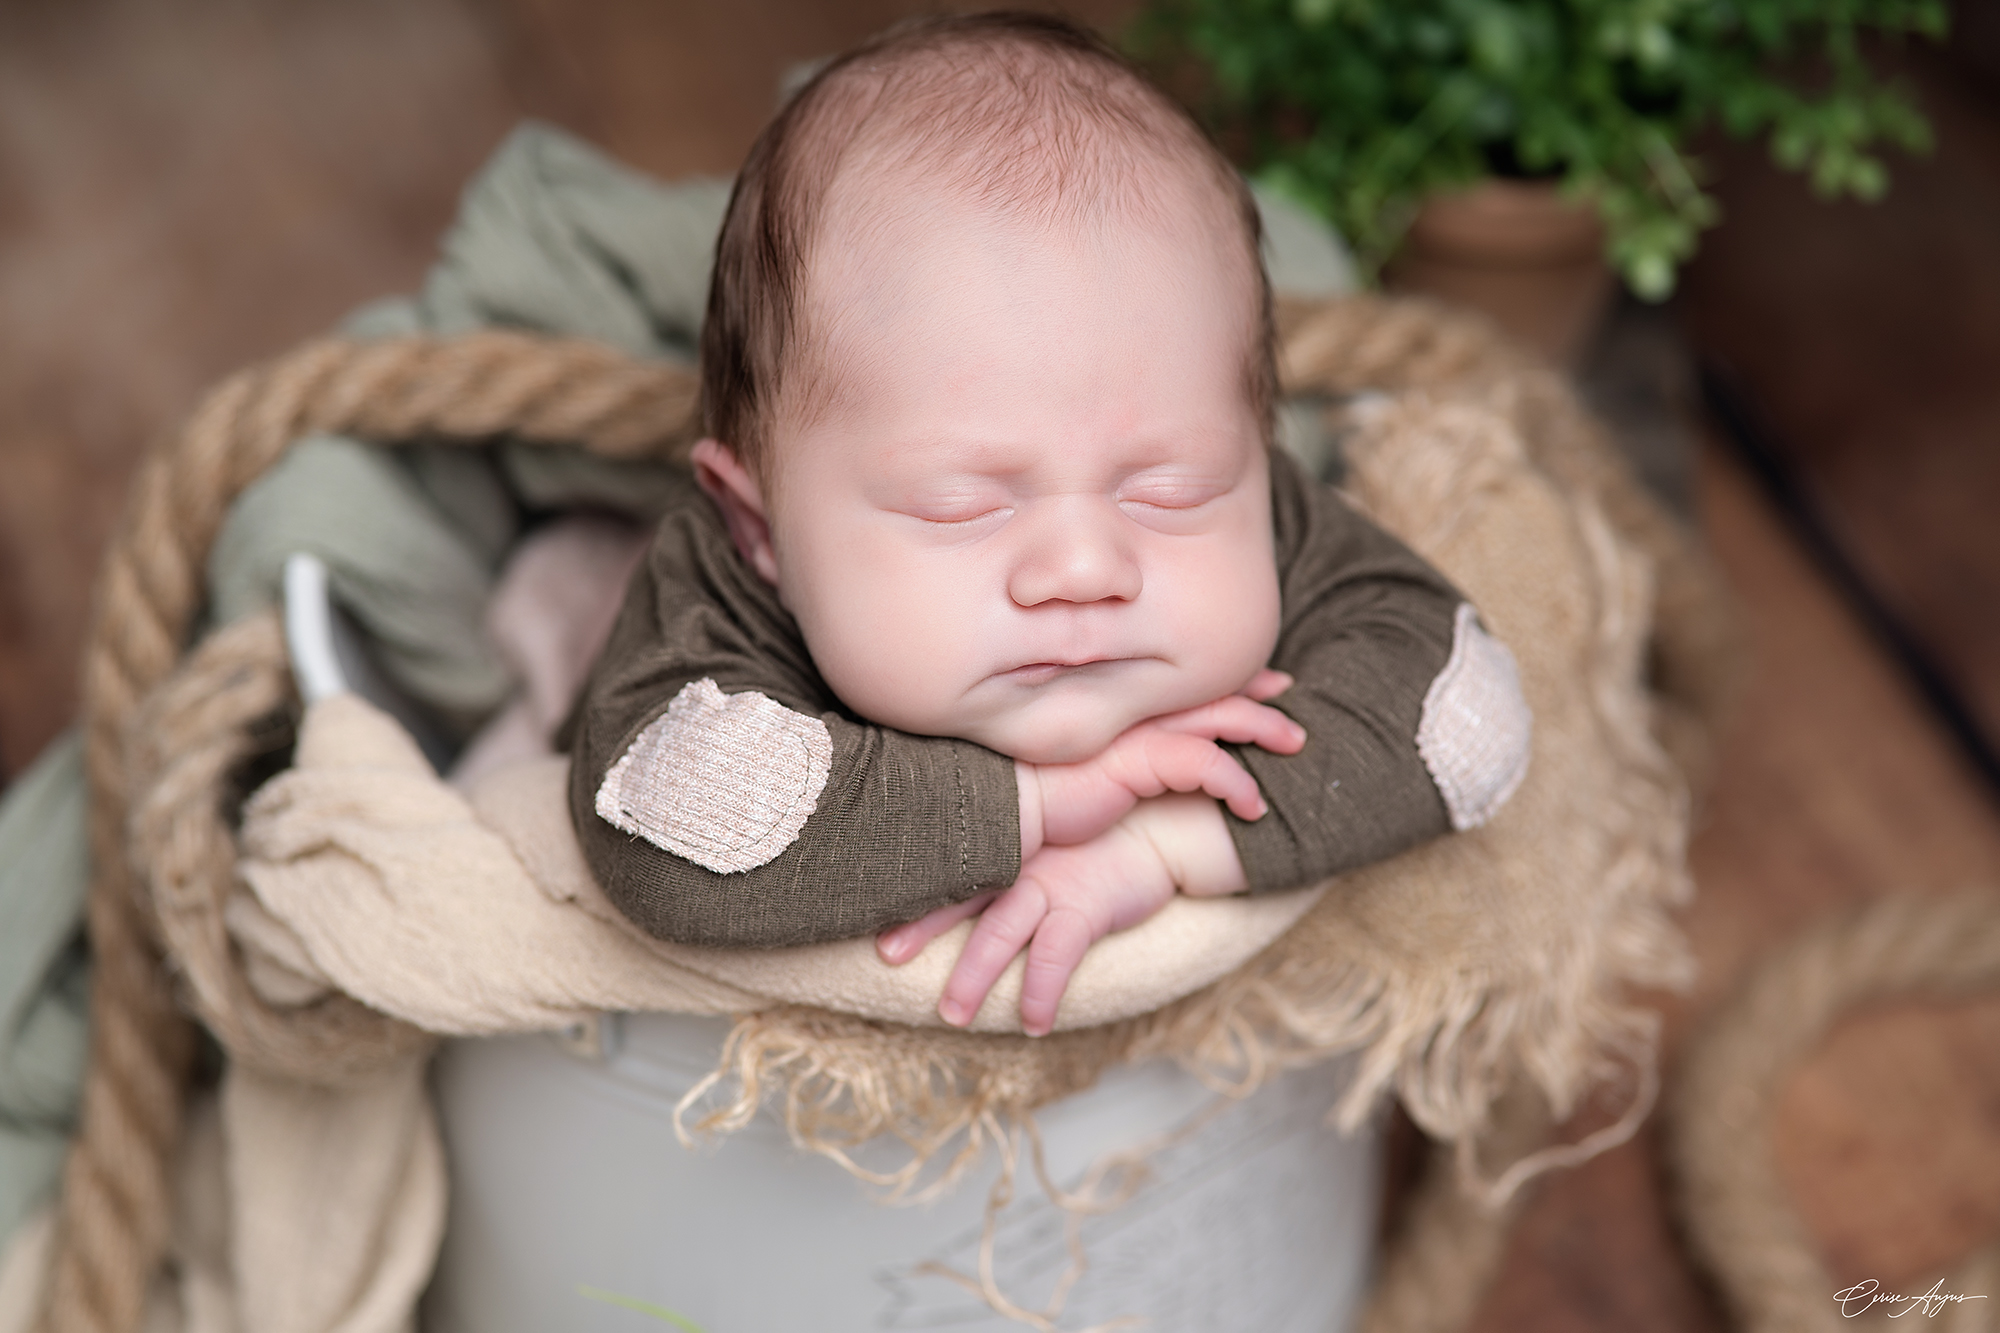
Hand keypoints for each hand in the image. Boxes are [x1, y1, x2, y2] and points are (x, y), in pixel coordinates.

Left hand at [879, 794, 1247, 1034]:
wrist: (1165, 826)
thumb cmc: (1094, 841)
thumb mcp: (1041, 843)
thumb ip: (1000, 860)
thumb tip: (958, 891)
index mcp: (1000, 847)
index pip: (944, 865)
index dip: (909, 890)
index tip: (871, 914)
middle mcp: (1017, 863)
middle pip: (959, 896)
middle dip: (922, 926)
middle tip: (884, 956)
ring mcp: (1051, 883)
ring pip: (1000, 931)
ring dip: (975, 976)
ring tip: (954, 1016)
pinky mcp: (1087, 905)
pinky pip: (1057, 954)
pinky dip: (1042, 990)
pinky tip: (1033, 1023)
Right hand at [1016, 669, 1302, 856]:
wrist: (997, 805)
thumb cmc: (1032, 788)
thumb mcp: (1081, 759)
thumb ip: (1114, 748)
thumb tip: (1133, 756)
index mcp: (1118, 703)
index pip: (1181, 680)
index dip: (1223, 676)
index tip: (1258, 677)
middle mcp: (1129, 708)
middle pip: (1206, 688)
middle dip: (1253, 688)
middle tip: (1287, 691)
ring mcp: (1133, 733)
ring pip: (1216, 717)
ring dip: (1262, 728)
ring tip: (1294, 742)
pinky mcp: (1135, 762)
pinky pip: (1204, 766)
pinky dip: (1234, 783)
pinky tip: (1252, 804)